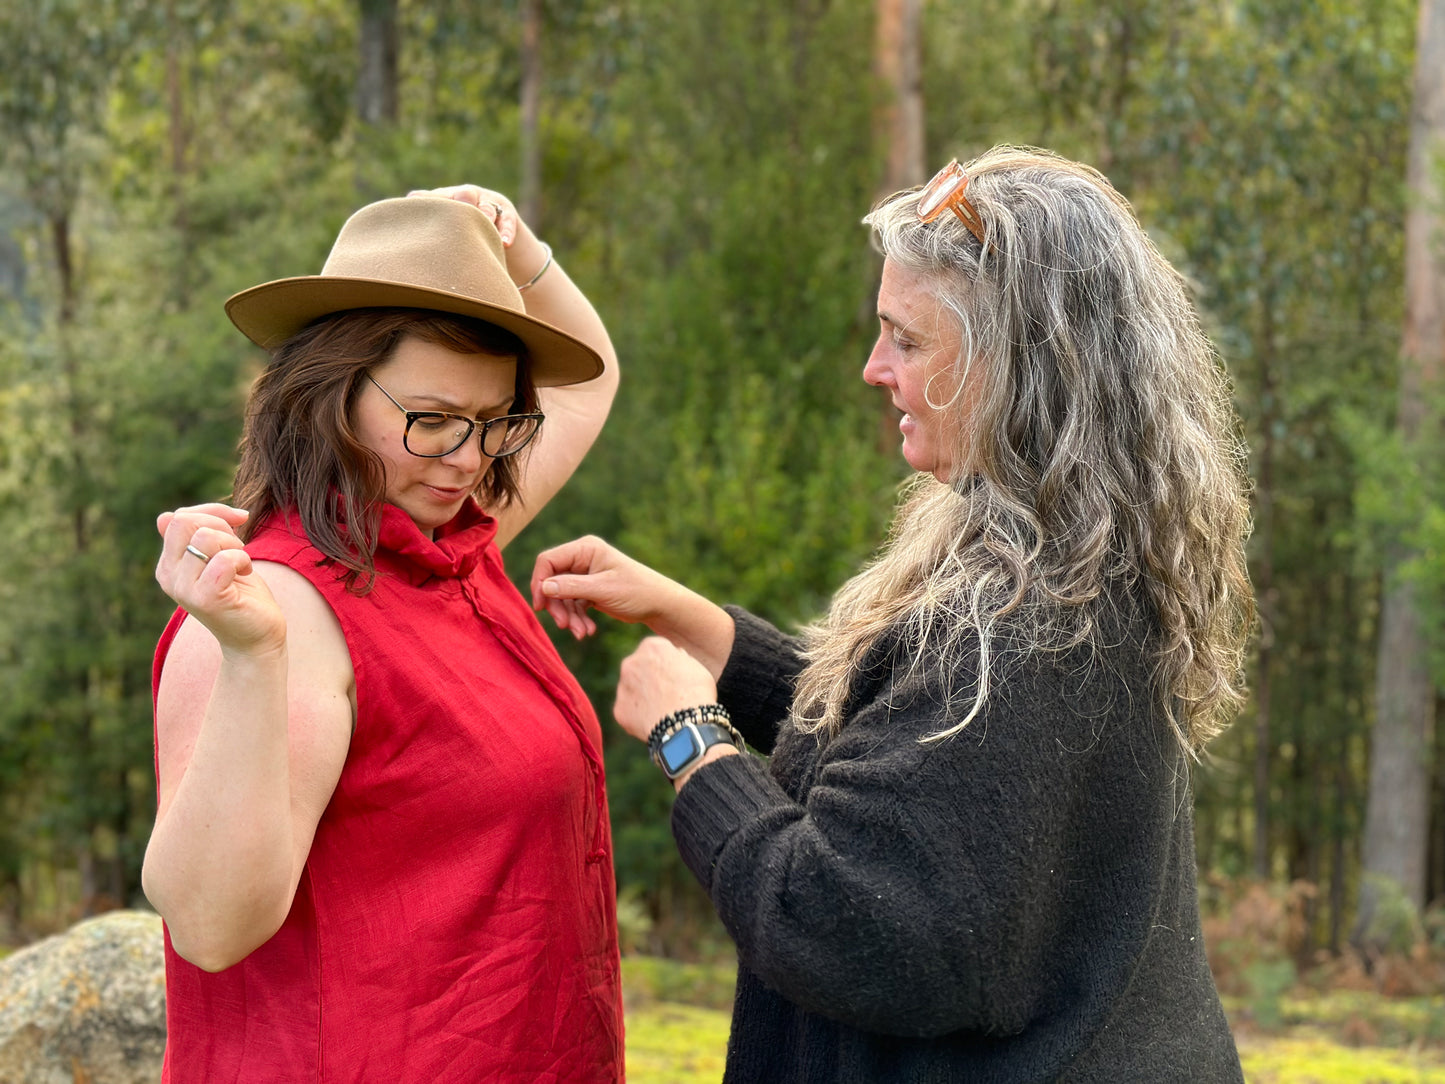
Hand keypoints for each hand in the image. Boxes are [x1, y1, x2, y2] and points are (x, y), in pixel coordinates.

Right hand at [155, 504, 284, 657]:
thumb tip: (164, 516)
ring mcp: (184, 588)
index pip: (177, 518)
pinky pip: (224, 558)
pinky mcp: (206, 598)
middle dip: (221, 525)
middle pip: (184, 521)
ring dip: (234, 545)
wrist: (256, 639)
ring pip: (206, 537)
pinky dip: (242, 560)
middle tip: (238, 549)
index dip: (212, 512)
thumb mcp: (217, 557)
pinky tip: (244, 575)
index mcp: (168, 565)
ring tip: (241, 565)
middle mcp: (168, 576)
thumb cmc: (241, 596)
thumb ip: (196, 537)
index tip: (239, 522)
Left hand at [405, 184, 535, 259]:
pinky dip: (505, 230)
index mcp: (441, 202)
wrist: (498, 241)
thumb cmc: (460, 247)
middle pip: (460, 194)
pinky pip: (506, 219)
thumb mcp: (441, 245)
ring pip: (485, 205)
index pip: (431, 199)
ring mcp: (486, 203)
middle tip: (455, 210)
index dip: (425, 205)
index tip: (414, 211)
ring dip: (483, 214)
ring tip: (485, 225)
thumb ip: (424, 245)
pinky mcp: (507, 213)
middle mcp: (462, 198)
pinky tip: (504, 243)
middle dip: (458, 201)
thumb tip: (390, 268)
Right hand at [530, 536, 675, 639]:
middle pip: (553, 581)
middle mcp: (583, 558)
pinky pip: (573, 604)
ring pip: (562, 596)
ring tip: (582, 633)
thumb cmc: (637, 591)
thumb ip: (572, 587)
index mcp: (586, 548)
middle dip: (557, 605)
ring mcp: (585, 574)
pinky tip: (588, 631)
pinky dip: (577, 618)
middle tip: (564, 626)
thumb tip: (543, 587)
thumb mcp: (603, 590)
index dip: (540, 582)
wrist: (660, 605)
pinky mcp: (589, 589)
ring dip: (569, 616)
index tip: (541, 606)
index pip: (549, 560)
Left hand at [613, 637, 718, 742]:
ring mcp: (622, 686)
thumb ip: (680, 659)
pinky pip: (628, 712)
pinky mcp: (619, 709)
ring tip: (662, 711)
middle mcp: (631, 662)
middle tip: (666, 694)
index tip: (674, 676)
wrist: (685, 724)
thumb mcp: (697, 667)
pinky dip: (638, 717)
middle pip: (638, 668)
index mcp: (652, 647)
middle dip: (648, 678)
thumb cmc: (697, 693)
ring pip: (631, 690)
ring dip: (642, 697)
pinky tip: (654, 723)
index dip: (666, 664)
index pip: (655, 651)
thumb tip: (675, 656)